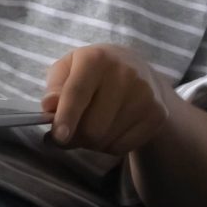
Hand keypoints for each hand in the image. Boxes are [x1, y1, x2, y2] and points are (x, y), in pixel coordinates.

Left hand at [41, 44, 170, 156]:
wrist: (136, 68)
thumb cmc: (91, 71)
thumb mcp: (67, 68)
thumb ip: (55, 86)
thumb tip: (49, 106)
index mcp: (96, 58)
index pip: (78, 92)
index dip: (67, 116)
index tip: (59, 136)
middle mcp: (125, 74)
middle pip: (93, 127)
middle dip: (75, 137)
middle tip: (68, 133)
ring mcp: (145, 95)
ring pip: (106, 140)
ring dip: (91, 143)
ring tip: (91, 126)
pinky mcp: (157, 114)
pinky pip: (123, 147)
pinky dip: (109, 146)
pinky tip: (109, 129)